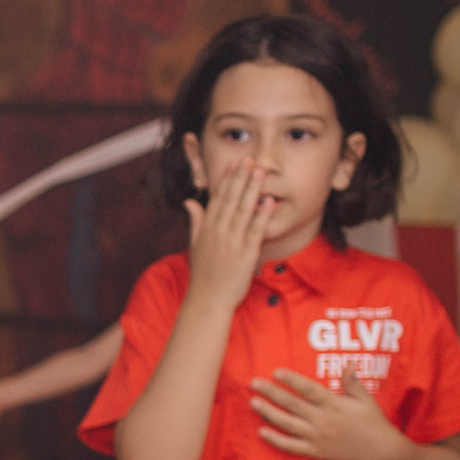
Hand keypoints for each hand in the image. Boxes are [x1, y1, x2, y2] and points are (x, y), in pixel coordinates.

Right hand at [182, 155, 276, 316]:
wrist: (207, 301)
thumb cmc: (203, 275)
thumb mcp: (195, 245)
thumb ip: (195, 221)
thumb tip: (190, 201)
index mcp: (206, 230)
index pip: (217, 199)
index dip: (226, 180)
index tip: (234, 163)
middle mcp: (218, 233)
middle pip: (230, 201)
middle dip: (240, 179)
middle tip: (249, 159)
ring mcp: (231, 243)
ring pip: (243, 211)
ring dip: (251, 191)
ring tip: (260, 172)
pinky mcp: (245, 254)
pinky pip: (255, 231)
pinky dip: (261, 216)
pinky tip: (268, 202)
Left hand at [250, 367, 405, 459]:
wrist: (379, 453)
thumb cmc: (373, 423)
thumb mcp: (366, 400)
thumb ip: (353, 383)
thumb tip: (348, 363)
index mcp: (334, 405)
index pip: (309, 389)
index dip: (293, 380)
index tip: (276, 372)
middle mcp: (322, 420)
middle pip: (292, 404)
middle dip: (272, 393)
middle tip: (253, 383)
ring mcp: (316, 437)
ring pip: (287, 424)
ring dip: (269, 413)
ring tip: (253, 402)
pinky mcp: (314, 451)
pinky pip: (290, 446)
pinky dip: (275, 440)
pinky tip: (261, 432)